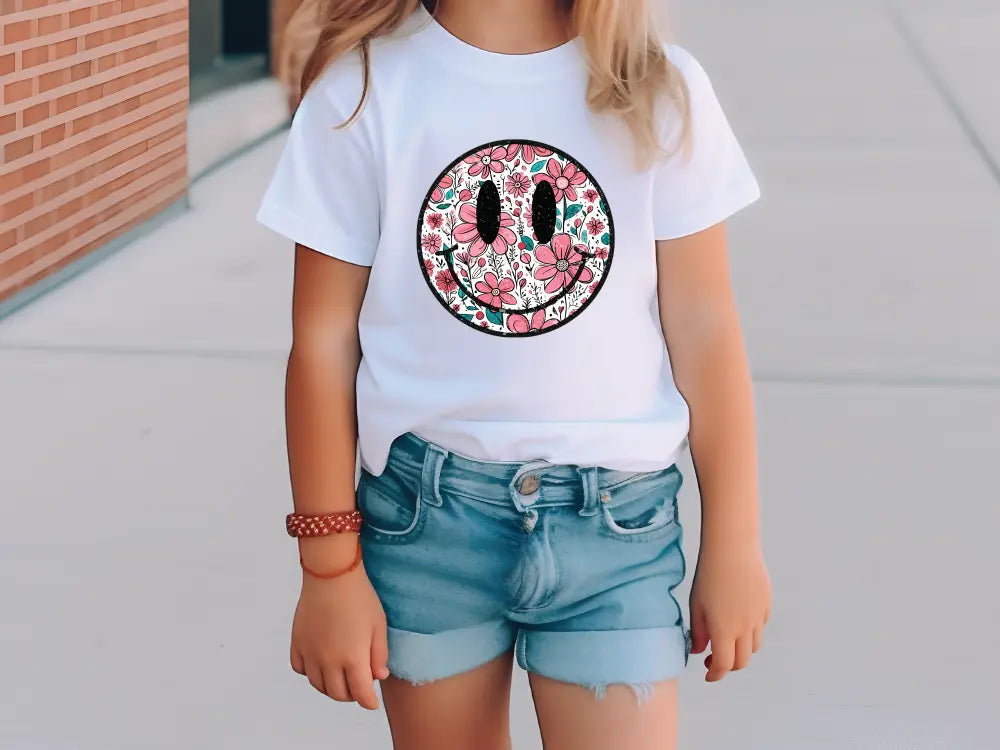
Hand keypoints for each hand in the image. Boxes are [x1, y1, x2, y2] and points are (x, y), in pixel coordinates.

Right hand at [290, 543, 389, 708]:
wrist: (331, 574)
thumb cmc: (360, 597)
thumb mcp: (379, 625)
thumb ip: (379, 654)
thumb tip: (378, 676)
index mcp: (352, 657)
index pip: (360, 694)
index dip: (368, 702)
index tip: (372, 703)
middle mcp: (328, 660)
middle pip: (337, 693)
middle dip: (351, 695)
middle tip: (359, 686)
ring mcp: (310, 652)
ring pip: (318, 685)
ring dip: (330, 687)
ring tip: (341, 678)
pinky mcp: (297, 642)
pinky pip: (300, 669)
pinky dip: (310, 673)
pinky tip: (320, 664)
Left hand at [689, 537, 770, 681]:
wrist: (732, 548)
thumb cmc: (709, 574)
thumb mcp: (696, 604)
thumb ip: (698, 632)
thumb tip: (699, 651)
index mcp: (725, 630)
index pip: (723, 665)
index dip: (714, 674)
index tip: (707, 674)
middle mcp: (745, 628)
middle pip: (742, 661)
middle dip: (728, 666)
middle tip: (713, 659)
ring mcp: (759, 617)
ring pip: (754, 646)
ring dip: (740, 650)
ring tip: (726, 639)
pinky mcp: (767, 604)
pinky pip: (761, 627)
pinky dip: (750, 632)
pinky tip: (738, 620)